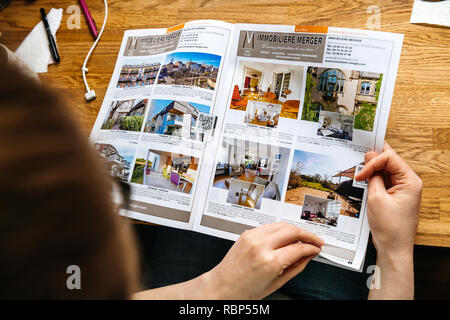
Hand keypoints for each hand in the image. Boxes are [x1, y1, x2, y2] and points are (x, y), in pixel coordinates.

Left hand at [204, 222, 323, 299]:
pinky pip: (269, 226)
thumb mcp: (276, 283)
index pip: (299, 248)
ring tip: (303, 237)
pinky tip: (286, 236)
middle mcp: (261, 246)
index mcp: (270, 262)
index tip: (317, 249)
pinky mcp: (247, 233)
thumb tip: (309, 256)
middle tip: (316, 240)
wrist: (222, 286)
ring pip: (282, 224)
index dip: (312, 247)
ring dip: (296, 229)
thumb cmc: (244, 290)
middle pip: (292, 231)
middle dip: (308, 235)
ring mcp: (252, 237)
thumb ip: (296, 267)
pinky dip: (281, 229)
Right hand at [356, 142, 421, 257]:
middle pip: (390, 162)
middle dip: (373, 162)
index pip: (390, 158)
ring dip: (372, 171)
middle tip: (358, 164)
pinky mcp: (396, 195)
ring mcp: (403, 189)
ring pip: (386, 171)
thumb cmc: (389, 228)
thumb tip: (369, 157)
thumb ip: (373, 176)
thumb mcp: (376, 198)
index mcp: (410, 181)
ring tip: (360, 176)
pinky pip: (384, 181)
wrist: (393, 249)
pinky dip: (374, 180)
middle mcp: (409, 183)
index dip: (373, 162)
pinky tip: (365, 183)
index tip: (361, 174)